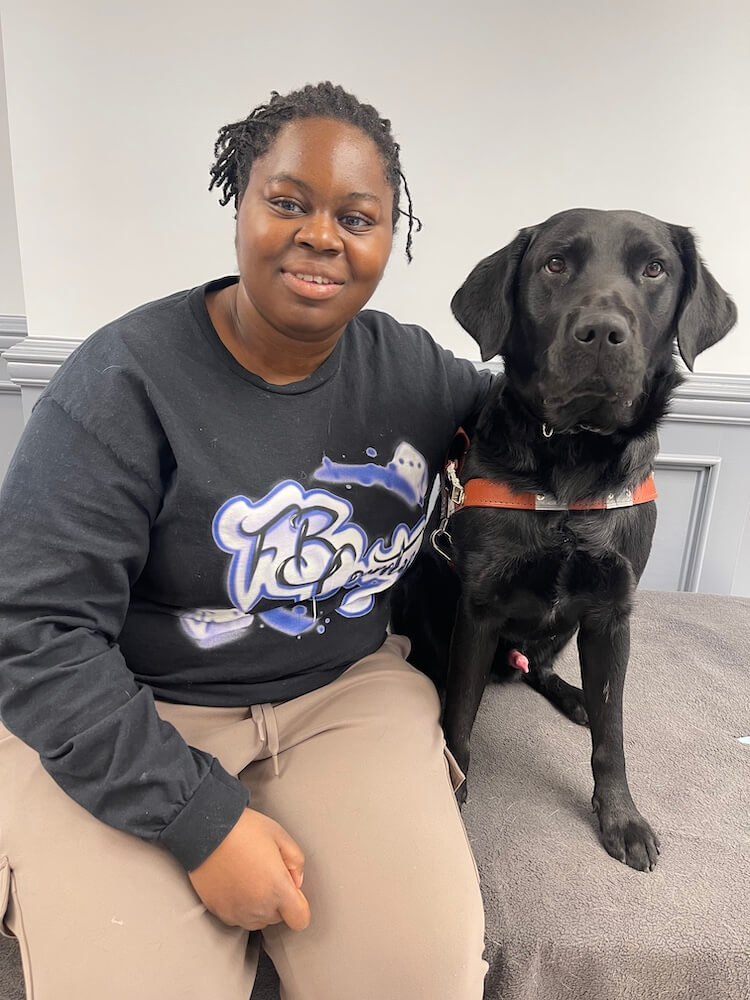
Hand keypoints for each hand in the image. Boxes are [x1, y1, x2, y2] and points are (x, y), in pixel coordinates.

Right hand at [188, 808, 310, 930]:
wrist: (205, 831)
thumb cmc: (242, 829)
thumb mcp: (280, 835)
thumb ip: (296, 861)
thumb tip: (296, 881)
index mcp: (278, 888)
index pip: (300, 919)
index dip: (299, 904)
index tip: (291, 889)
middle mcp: (258, 907)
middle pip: (278, 917)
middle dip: (277, 899)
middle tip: (266, 872)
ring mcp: (237, 912)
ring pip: (258, 919)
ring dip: (259, 905)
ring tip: (249, 876)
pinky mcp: (220, 912)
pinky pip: (238, 917)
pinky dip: (240, 905)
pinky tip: (235, 882)